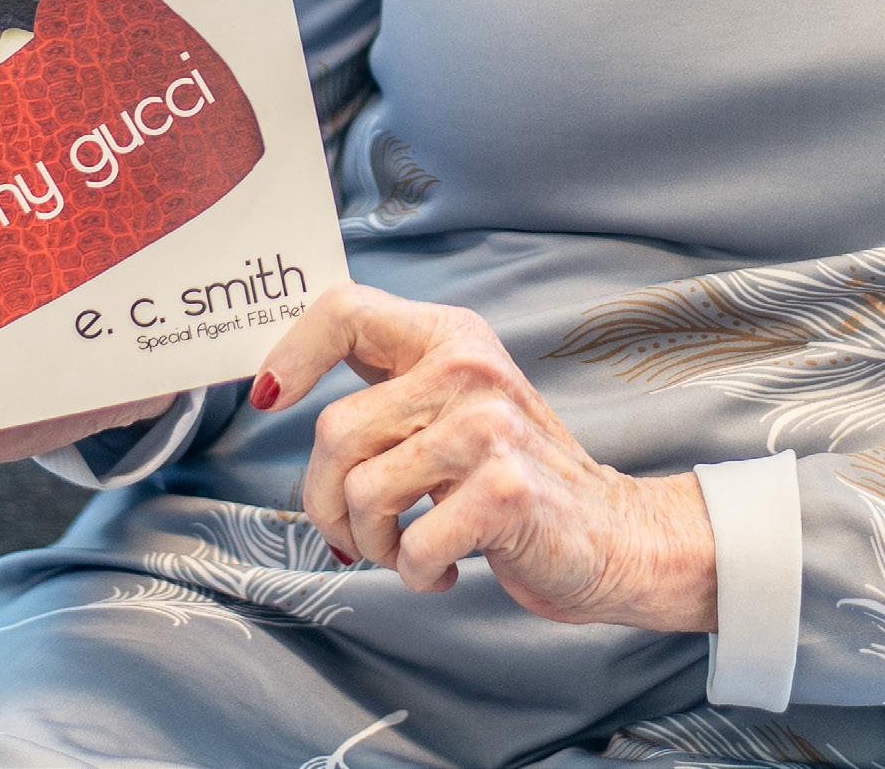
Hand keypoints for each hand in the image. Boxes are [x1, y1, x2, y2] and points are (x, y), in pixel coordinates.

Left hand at [258, 281, 716, 631]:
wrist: (614, 534)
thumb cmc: (514, 476)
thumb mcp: (456, 404)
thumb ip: (392, 387)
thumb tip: (277, 382)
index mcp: (450, 337)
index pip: (344, 310)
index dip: (292, 352)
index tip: (270, 398)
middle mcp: (467, 367)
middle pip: (333, 430)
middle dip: (325, 500)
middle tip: (359, 532)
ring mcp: (488, 426)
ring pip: (360, 492)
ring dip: (373, 544)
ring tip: (411, 548)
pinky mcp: (504, 490)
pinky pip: (409, 547)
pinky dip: (416, 574)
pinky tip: (447, 566)